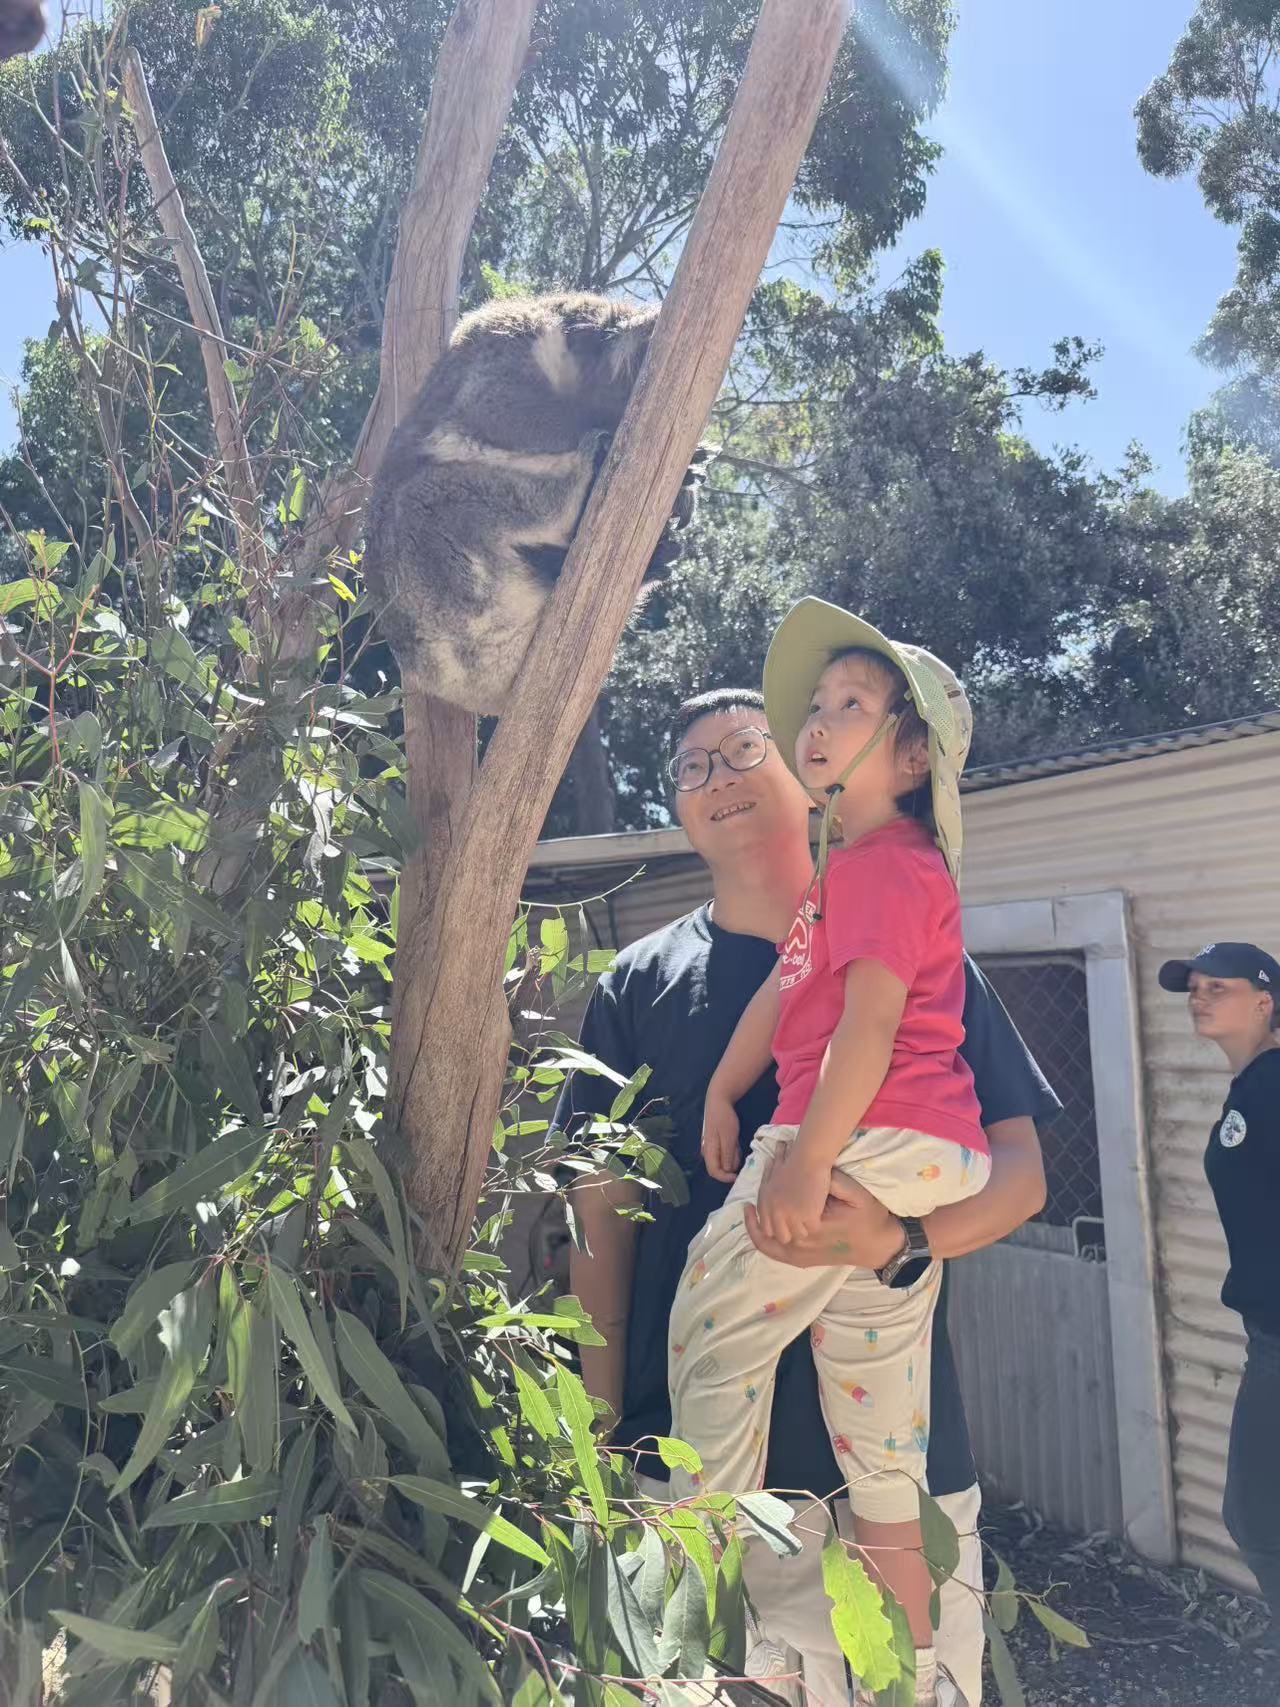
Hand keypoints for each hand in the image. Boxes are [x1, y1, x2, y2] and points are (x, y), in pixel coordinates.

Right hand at [701, 1092, 740, 1182]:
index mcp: (709, 1151)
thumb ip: (728, 1155)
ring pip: (724, 1159)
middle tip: (740, 1154)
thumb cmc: (723, 1118)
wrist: (718, 1100)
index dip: (725, 1178)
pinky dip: (732, 1150)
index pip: (714, 1172)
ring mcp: (712, 1146)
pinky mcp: (717, 1142)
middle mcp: (708, 1151)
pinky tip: (735, 1141)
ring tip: (737, 1144)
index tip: (738, 1175)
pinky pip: (725, 1152)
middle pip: (719, 1167)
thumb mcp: (729, 1137)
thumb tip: (727, 1170)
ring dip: (733, 1156)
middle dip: (731, 1165)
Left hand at [745, 1146, 903, 1268]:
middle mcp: (802, 1244)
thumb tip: (812, 1170)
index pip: (781, 1207)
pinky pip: (774, 1252)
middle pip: (769, 1224)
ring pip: (767, 1241)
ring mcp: (800, 1256)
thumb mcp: (857, 1194)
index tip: (771, 1168)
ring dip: (755, 1224)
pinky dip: (762, 1239)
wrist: (878, 1245)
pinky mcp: (801, 1260)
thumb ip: (835, 1182)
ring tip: (747, 1209)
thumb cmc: (869, 1217)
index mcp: (813, 1226)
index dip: (773, 1186)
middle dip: (760, 1204)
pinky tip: (758, 1225)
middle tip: (756, 1187)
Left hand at [754, 1145, 832, 1243]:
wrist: (807, 1157)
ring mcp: (791, 1216)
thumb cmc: (792, 1163)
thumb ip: (765, 1195)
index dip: (775, 1230)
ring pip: (798, 1235)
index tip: (785, 1225)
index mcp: (765, 1204)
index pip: (766, 1229)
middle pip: (781, 1236)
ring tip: (811, 1219)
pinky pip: (812, 1229)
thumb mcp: (770, 1179)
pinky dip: (817, 1223)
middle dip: (791, 1233)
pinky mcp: (807, 1216)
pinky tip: (820, 1213)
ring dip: (805, 1229)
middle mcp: (775, 1212)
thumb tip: (756, 1208)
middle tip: (801, 1225)